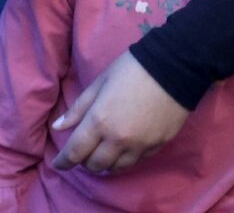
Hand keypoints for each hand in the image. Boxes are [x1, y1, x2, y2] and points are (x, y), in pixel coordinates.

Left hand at [51, 51, 189, 172]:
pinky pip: (137, 161)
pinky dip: (127, 158)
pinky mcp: (157, 145)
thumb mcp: (100, 83)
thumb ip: (78, 109)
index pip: (75, 152)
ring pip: (116, 168)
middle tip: (86, 150)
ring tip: (106, 151)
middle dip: (85, 161)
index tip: (59, 163)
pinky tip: (126, 147)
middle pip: (95, 165)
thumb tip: (57, 127)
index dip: (63, 162)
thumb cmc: (133, 69)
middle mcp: (118, 139)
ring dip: (106, 162)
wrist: (176, 66)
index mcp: (99, 121)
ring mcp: (139, 145)